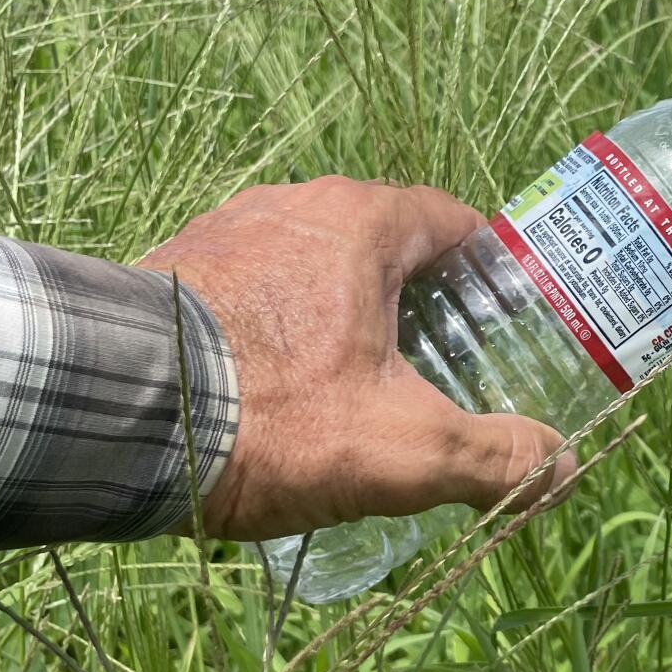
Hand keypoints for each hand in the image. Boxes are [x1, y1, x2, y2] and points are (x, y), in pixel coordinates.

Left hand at [136, 177, 575, 542]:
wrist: (112, 413)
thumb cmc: (272, 416)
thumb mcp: (405, 450)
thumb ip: (494, 458)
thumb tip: (560, 465)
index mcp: (361, 222)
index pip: (452, 221)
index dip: (488, 272)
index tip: (503, 322)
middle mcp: (291, 206)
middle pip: (381, 247)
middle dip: (414, 304)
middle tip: (433, 371)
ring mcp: (222, 232)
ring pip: (310, 269)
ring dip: (339, 318)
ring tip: (349, 391)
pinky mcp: (168, 269)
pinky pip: (247, 291)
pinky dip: (273, 331)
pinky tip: (270, 394)